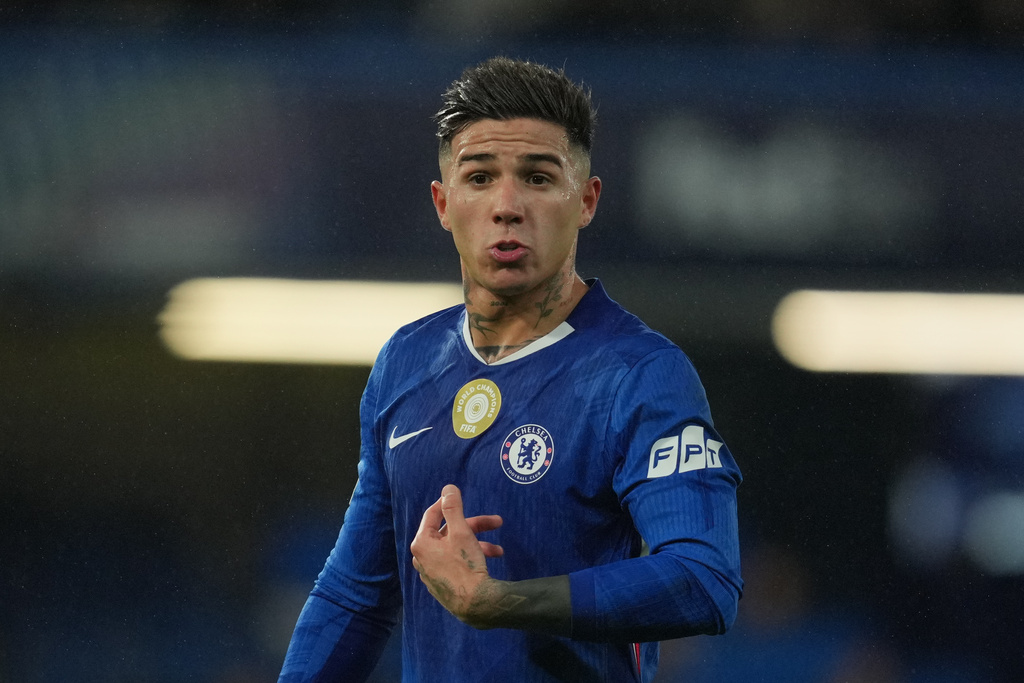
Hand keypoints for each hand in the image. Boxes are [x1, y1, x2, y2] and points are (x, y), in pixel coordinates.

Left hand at [410, 484, 504, 627]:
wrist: (474, 605)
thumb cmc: (465, 565)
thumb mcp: (461, 532)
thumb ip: (453, 508)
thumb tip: (447, 488)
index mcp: (421, 543)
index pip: (432, 514)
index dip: (447, 503)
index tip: (459, 496)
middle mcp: (422, 558)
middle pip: (449, 532)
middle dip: (474, 526)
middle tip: (497, 522)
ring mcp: (432, 573)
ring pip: (456, 548)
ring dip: (478, 544)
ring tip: (498, 550)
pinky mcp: (443, 584)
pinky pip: (456, 563)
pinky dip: (471, 557)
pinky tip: (489, 561)